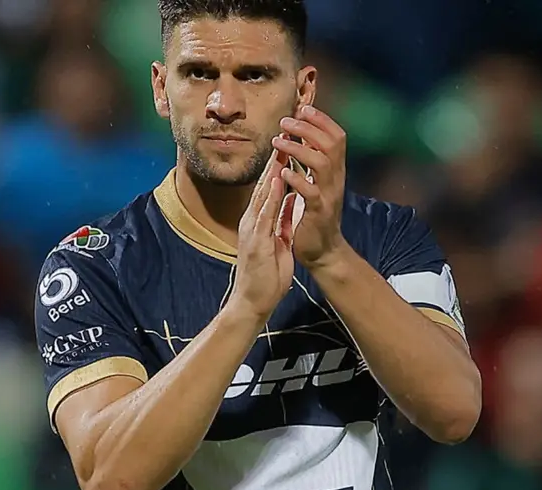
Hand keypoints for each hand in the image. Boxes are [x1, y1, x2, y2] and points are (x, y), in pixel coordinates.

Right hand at [227, 149, 296, 321]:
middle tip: (283, 135)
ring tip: (281, 147)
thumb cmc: (264, 275)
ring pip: (263, 195)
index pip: (269, 189)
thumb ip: (280, 221)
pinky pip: (265, 214)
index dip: (278, 166)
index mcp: (258, 221)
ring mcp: (253, 230)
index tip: (289, 145)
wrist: (252, 301)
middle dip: (274, 160)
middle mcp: (253, 221)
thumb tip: (289, 202)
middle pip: (264, 185)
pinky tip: (279, 180)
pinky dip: (272, 196)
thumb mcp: (276, 242)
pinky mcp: (256, 241)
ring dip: (271, 171)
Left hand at [273, 105, 348, 269]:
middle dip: (308, 128)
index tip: (302, 109)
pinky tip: (283, 171)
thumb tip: (301, 136)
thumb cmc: (313, 216)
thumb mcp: (315, 184)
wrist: (322, 251)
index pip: (336, 136)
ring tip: (278, 142)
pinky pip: (311, 192)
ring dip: (299, 149)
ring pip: (322, 163)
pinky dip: (297, 179)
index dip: (321, 120)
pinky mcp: (320, 213)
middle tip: (285, 122)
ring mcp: (329, 196)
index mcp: (335, 171)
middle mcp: (336, 179)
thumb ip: (310, 162)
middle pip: (331, 144)